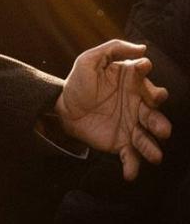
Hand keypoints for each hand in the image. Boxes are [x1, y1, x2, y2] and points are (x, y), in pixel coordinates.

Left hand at [56, 40, 171, 179]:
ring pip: (147, 138)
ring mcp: (131, 126)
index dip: (148, 84)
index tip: (144, 75)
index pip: (147, 85)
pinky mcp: (120, 143)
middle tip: (162, 129)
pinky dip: (132, 167)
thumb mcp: (89, 60)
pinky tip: (130, 175)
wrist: (62, 107)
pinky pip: (130, 156)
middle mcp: (137, 106)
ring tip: (155, 156)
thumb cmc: (79, 82)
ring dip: (153, 148)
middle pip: (154, 115)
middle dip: (160, 123)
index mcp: (133, 86)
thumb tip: (142, 48)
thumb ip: (113, 49)